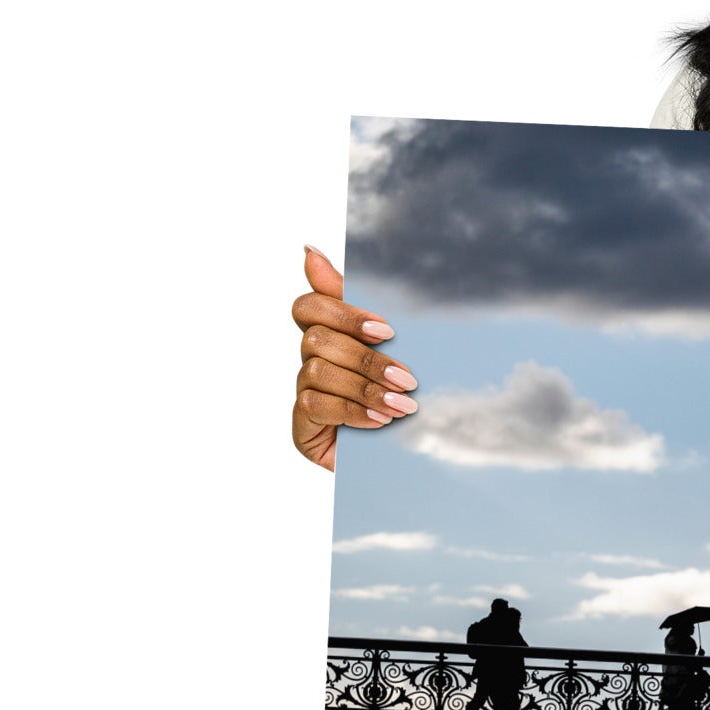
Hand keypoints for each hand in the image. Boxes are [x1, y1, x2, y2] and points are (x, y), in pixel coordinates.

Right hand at [290, 244, 417, 471]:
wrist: (404, 459)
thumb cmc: (401, 398)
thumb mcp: (395, 351)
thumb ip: (362, 306)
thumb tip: (309, 250)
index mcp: (331, 336)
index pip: (309, 306)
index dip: (343, 312)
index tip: (387, 330)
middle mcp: (311, 361)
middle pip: (317, 339)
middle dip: (366, 358)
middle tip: (408, 378)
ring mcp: (304, 393)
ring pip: (317, 371)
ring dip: (365, 388)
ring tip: (403, 406)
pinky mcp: (302, 426)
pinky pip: (315, 405)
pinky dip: (352, 411)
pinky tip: (380, 423)